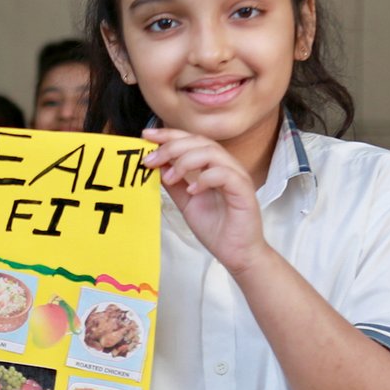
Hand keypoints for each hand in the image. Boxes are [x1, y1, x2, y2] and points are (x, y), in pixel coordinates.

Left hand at [142, 127, 266, 273]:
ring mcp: (237, 177)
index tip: (146, 136)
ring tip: (170, 177)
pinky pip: (224, 174)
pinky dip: (204, 178)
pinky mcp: (243, 191)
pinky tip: (192, 190)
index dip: (169, 135)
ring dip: (185, 161)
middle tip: (151, 159)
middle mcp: (226, 166)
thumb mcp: (186, 202)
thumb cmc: (215, 227)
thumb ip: (173, 184)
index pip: (191, 141)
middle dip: (171, 146)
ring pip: (212, 153)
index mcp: (213, 166)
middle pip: (199, 141)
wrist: (236, 254)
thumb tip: (156, 165)